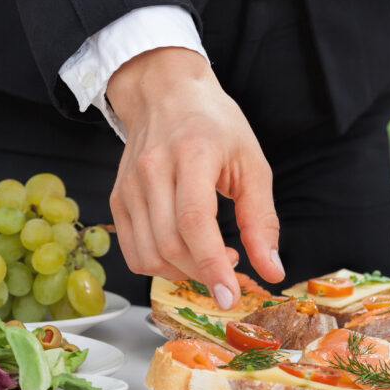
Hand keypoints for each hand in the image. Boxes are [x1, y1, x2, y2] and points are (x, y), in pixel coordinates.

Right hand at [106, 47, 283, 307]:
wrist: (166, 94)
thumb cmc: (216, 125)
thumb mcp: (252, 163)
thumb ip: (261, 219)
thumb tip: (272, 269)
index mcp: (192, 155)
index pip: (194, 222)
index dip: (212, 264)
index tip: (231, 296)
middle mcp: (152, 171)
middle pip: (170, 243)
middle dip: (204, 271)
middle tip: (232, 268)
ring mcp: (129, 187)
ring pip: (148, 254)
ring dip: (184, 272)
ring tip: (212, 257)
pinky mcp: (118, 199)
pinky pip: (134, 251)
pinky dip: (161, 265)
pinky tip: (186, 252)